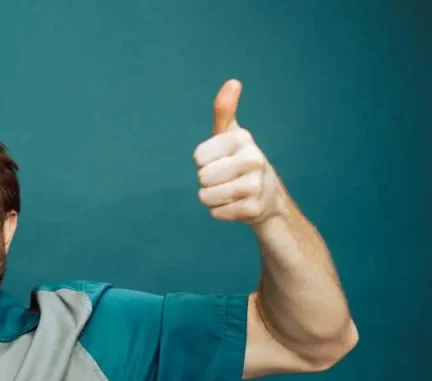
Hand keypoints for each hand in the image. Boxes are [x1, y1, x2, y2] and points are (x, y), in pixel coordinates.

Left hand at [193, 79, 286, 225]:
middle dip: (207, 181)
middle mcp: (253, 160)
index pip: (198, 157)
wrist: (268, 196)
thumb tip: (232, 82)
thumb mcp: (230, 135)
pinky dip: (220, 211)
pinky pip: (215, 213)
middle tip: (226, 178)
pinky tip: (236, 205)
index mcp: (243, 139)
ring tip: (229, 191)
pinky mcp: (252, 209)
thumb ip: (224, 111)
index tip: (220, 159)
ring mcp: (255, 186)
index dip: (204, 161)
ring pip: (206, 197)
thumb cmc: (239, 160)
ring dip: (211, 197)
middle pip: (202, 177)